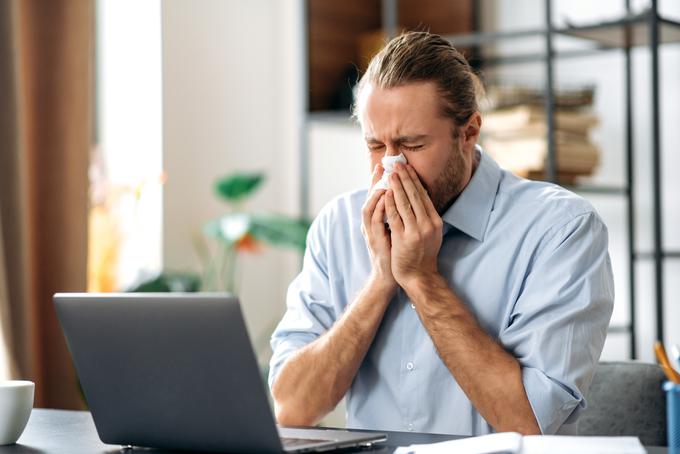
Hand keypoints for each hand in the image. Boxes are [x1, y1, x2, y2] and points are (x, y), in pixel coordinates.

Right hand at [361, 164, 397, 291]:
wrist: (391, 274)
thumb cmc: (396, 252)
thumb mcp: (397, 230)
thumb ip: (397, 215)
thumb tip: (408, 200)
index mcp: (376, 219)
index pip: (378, 196)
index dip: (381, 181)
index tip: (386, 166)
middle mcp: (370, 223)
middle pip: (371, 197)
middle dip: (377, 181)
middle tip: (383, 166)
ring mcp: (370, 231)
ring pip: (370, 206)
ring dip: (377, 191)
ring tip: (385, 177)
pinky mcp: (374, 239)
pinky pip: (375, 219)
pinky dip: (380, 207)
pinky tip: (387, 196)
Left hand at [385, 163, 442, 290]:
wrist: (419, 276)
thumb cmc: (422, 254)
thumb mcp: (430, 233)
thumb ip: (426, 217)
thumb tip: (420, 198)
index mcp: (435, 221)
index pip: (423, 195)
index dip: (414, 180)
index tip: (407, 168)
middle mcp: (428, 224)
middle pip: (415, 195)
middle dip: (405, 178)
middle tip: (397, 164)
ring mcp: (417, 231)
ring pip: (405, 203)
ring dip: (397, 186)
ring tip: (390, 174)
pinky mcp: (404, 238)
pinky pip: (395, 216)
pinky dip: (390, 203)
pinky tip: (386, 193)